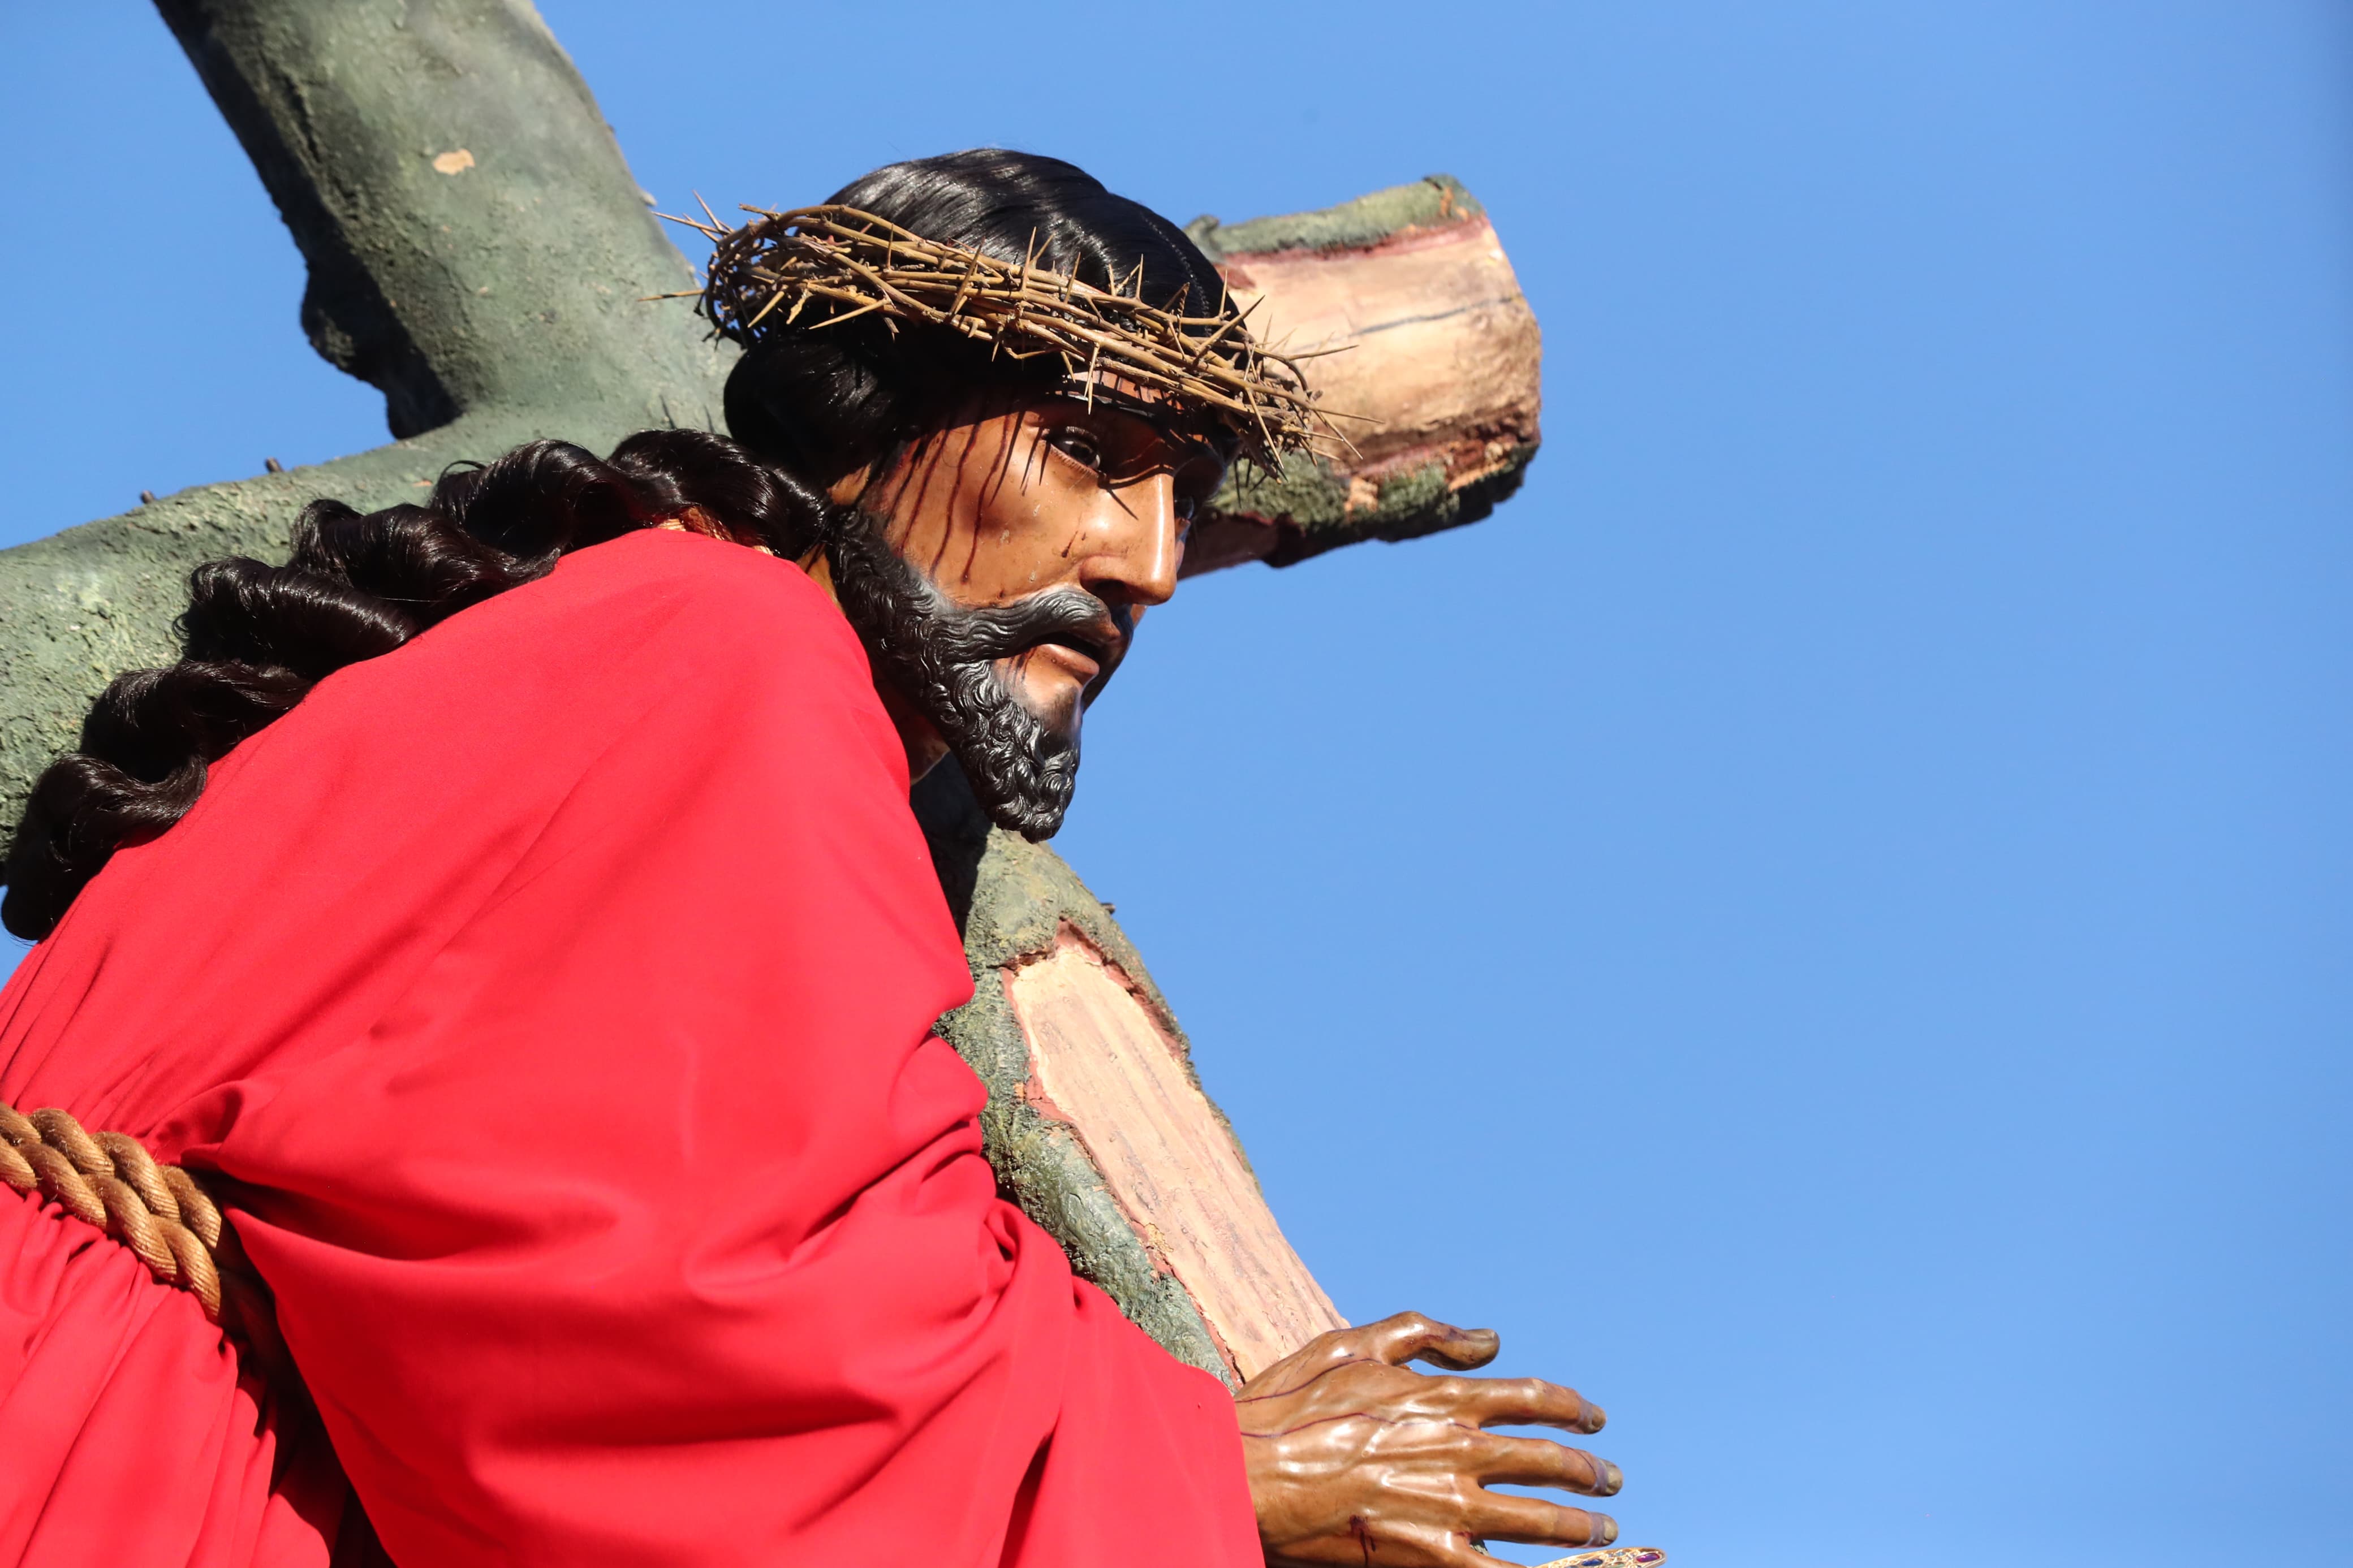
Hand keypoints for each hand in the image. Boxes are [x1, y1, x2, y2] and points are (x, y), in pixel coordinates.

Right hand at [1237, 1311, 1620, 1567]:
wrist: (1244, 1473)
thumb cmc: (1289, 1408)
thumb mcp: (1351, 1345)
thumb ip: (1425, 1335)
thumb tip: (1490, 1338)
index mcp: (1439, 1397)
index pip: (1531, 1397)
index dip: (1573, 1408)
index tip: (1597, 1418)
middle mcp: (1455, 1450)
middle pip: (1547, 1462)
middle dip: (1588, 1471)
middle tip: (1611, 1480)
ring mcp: (1445, 1510)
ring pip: (1538, 1522)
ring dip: (1580, 1528)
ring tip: (1603, 1531)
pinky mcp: (1426, 1559)